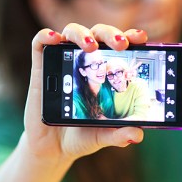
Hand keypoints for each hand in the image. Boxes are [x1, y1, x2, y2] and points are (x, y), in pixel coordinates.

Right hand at [24, 24, 147, 161]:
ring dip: (82, 34)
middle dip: (110, 33)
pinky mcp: (40, 68)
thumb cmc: (82, 135)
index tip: (141, 38)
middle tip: (120, 44)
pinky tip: (54, 38)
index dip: (130, 36)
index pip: (119, 45)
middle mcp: (86, 61)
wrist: (53, 148)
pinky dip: (46, 36)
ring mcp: (62, 62)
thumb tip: (137, 136)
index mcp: (106, 71)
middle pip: (98, 33)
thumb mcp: (103, 135)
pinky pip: (40, 45)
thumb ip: (119, 134)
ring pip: (71, 32)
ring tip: (90, 47)